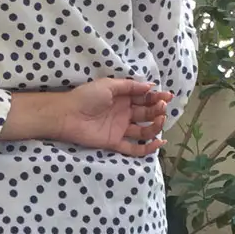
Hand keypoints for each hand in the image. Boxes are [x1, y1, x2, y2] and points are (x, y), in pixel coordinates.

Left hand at [1, 79, 171, 155]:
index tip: (168, 97)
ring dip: (155, 126)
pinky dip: (147, 147)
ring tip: (161, 120)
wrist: (66, 115)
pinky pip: (134, 148)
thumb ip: (130, 86)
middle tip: (162, 108)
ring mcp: (120, 129)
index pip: (144, 99)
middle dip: (157, 110)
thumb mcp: (109, 85)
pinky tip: (159, 142)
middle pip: (146, 114)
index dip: (157, 98)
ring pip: (144, 130)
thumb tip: (151, 86)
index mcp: (123, 98)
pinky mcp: (115, 142)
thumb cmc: (86, 96)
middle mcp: (124, 113)